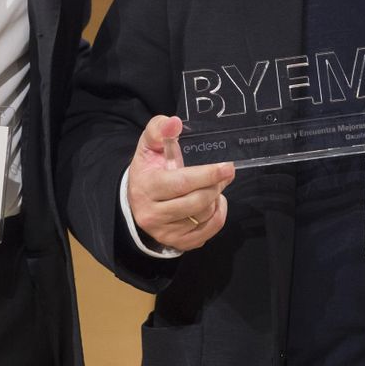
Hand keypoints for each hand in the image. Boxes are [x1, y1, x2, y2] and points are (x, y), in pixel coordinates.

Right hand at [126, 115, 234, 250]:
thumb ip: (160, 129)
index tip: (228, 167)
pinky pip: (207, 232)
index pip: (182, 183)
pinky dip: (217, 217)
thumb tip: (175, 122)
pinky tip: (214, 203)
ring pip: (203, 216)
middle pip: (196, 201)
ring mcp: (164, 232)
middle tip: (225, 173)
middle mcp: (152, 214)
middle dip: (215, 185)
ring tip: (214, 186)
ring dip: (216, 199)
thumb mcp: (149, 144)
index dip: (208, 175)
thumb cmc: (149, 168)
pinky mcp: (176, 243)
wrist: (136, 200)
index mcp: (147, 187)